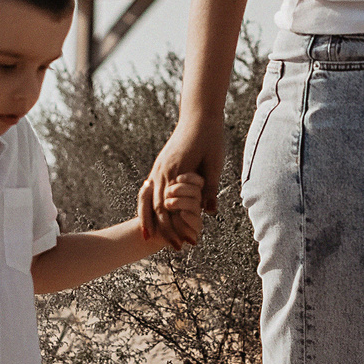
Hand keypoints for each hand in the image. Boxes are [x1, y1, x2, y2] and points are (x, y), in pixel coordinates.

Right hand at [141, 110, 225, 240]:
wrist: (199, 114)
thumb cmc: (210, 137)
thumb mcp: (214, 163)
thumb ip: (209, 188)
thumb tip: (210, 212)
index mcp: (175, 171)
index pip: (169, 208)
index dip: (175, 228)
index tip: (185, 244)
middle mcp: (162, 170)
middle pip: (156, 208)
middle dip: (163, 231)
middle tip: (174, 249)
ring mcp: (158, 167)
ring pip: (148, 200)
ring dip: (151, 220)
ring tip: (152, 238)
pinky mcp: (160, 165)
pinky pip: (150, 190)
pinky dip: (150, 205)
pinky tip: (154, 215)